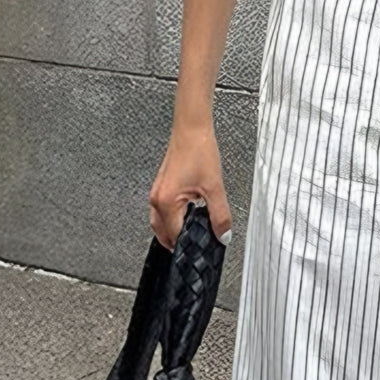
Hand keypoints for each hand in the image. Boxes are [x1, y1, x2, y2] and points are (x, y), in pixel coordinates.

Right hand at [149, 119, 232, 251]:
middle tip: (198, 245)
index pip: (175, 236)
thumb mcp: (215, 188)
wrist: (192, 130)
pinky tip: (188, 217)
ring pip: (161, 224)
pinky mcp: (161, 188)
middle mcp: (156, 199)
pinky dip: (173, 220)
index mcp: (166, 202)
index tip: (202, 249)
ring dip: (175, 231)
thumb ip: (220, 216)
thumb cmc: (199, 151)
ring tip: (194, 233)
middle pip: (163, 234)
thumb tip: (223, 235)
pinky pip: (162, 212)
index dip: (190, 245)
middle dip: (179, 242)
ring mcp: (157, 193)